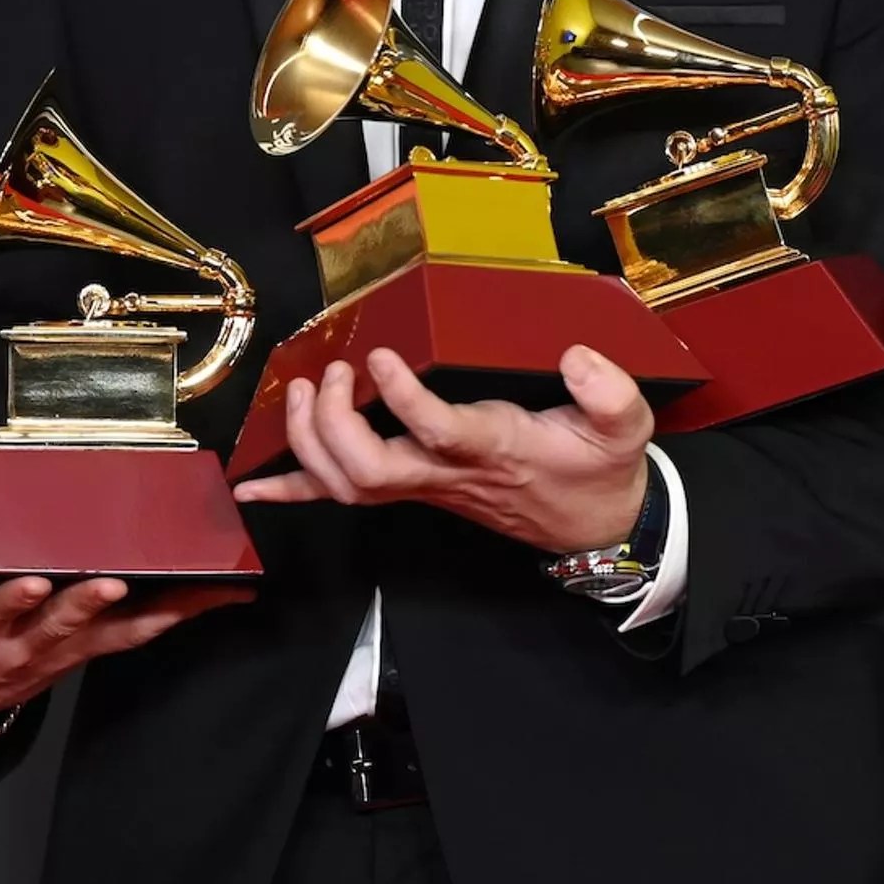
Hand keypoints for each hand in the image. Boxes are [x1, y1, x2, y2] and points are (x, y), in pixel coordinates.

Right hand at [0, 527, 246, 717]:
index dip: (11, 600)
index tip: (31, 581)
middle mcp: (20, 646)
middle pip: (55, 627)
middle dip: (83, 605)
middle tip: (112, 583)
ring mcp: (56, 653)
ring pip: (104, 635)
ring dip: (145, 614)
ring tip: (185, 593)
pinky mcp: (82, 652)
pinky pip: (128, 637)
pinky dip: (167, 618)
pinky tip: (206, 599)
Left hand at [229, 344, 651, 553]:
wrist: (596, 528)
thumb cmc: (600, 472)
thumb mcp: (627, 428)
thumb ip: (610, 392)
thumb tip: (577, 358)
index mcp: (496, 448)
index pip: (439, 431)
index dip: (403, 400)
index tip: (380, 355)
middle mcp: (449, 473)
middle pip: (371, 469)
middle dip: (334, 424)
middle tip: (331, 372)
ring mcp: (427, 487)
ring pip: (350, 485)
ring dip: (310, 442)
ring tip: (300, 392)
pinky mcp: (416, 489)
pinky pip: (345, 495)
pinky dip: (297, 486)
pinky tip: (256, 482)